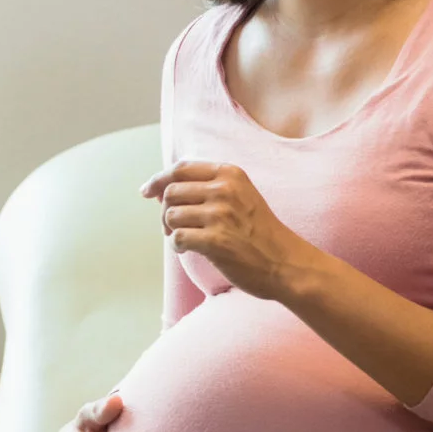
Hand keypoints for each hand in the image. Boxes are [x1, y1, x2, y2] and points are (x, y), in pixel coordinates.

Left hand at [143, 161, 316, 301]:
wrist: (286, 263)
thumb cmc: (260, 232)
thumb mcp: (241, 196)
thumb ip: (208, 187)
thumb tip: (161, 188)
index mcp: (230, 174)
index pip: (181, 168)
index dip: (158, 179)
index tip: (146, 191)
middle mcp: (224, 189)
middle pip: (170, 191)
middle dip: (164, 210)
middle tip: (172, 227)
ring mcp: (220, 215)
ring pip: (170, 216)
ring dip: (171, 230)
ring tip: (185, 239)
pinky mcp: (215, 241)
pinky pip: (178, 238)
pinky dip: (178, 246)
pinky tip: (188, 250)